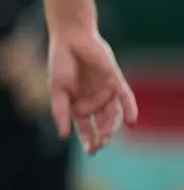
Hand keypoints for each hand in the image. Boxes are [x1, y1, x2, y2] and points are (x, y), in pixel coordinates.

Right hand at [48, 28, 137, 153]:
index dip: (88, 139)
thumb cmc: (60, 62)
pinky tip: (131, 123)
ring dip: (110, 127)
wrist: (71, 38)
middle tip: (98, 147)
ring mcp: (106, 91)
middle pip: (101, 123)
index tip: (90, 151)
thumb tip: (63, 135)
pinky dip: (130, 110)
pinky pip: (125, 98)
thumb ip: (61, 111)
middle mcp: (93, 100)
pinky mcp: (116, 80)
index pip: (85, 127)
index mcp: (77, 103)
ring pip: (112, 114)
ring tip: (106, 136)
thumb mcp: (57, 90)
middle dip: (100, 137)